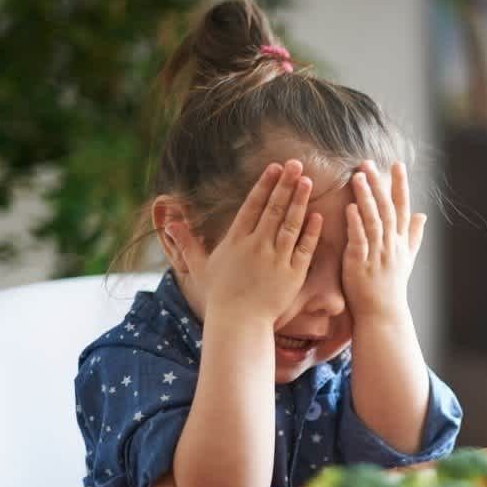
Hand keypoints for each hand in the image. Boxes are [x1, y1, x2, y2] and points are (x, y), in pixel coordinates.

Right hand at [165, 160, 322, 323]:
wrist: (239, 322)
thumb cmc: (220, 296)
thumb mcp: (201, 267)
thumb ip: (188, 243)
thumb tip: (169, 223)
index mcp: (236, 241)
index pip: (253, 206)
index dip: (265, 185)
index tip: (275, 167)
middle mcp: (257, 245)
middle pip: (274, 209)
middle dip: (285, 185)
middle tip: (296, 164)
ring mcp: (276, 259)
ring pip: (290, 224)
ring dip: (299, 201)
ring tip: (308, 181)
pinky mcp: (293, 274)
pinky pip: (304, 248)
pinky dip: (311, 232)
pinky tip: (317, 216)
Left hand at [343, 161, 425, 321]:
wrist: (383, 314)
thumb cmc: (392, 287)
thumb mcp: (407, 259)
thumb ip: (413, 236)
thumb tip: (423, 215)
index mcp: (401, 242)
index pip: (403, 208)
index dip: (400, 186)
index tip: (397, 165)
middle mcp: (391, 245)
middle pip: (387, 209)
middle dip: (379, 185)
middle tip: (368, 163)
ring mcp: (377, 254)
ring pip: (373, 220)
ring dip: (366, 198)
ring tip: (358, 177)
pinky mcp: (360, 264)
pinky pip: (360, 240)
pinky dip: (355, 224)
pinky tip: (350, 208)